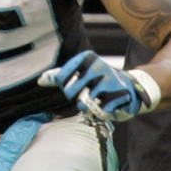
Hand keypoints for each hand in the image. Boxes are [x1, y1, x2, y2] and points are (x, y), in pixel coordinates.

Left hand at [37, 49, 158, 121]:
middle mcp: (99, 66)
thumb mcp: (78, 74)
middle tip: (87, 93)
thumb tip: (40, 80)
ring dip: (88, 106)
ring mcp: (110, 80)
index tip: (75, 82)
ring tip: (98, 98)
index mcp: (87, 58)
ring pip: (83, 104)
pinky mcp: (120, 94)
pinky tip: (108, 104)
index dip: (65, 85)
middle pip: (69, 92)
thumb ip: (58, 77)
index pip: (62, 77)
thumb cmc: (97, 81)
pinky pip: (99, 111)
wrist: (130, 86)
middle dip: (76, 97)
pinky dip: (101, 112)